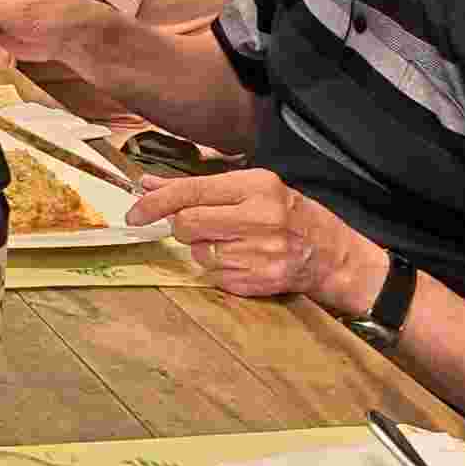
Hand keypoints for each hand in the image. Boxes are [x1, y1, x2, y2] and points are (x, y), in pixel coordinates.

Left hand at [128, 168, 380, 308]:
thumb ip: (197, 187)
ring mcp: (259, 253)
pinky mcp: (257, 282)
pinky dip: (220, 269)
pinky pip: (214, 275)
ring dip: (205, 249)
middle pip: (186, 225)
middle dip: (183, 227)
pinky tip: (245, 260)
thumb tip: (148, 183)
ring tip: (236, 243)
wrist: (331, 254)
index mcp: (256, 187)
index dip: (154, 202)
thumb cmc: (287, 214)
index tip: (133, 212)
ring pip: (198, 253)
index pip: (190, 191)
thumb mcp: (250, 188)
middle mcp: (258, 219)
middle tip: (202, 227)